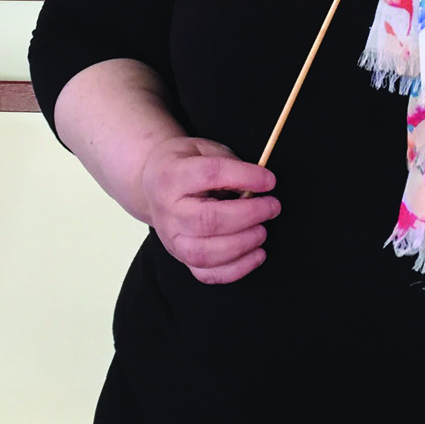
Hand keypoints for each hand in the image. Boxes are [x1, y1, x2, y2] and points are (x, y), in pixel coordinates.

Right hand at [139, 135, 279, 284]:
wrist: (151, 183)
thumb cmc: (184, 164)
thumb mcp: (204, 149)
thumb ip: (229, 163)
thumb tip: (259, 183)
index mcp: (172, 176)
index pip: (211, 174)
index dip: (245, 177)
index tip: (269, 181)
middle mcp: (168, 211)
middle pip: (208, 220)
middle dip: (249, 215)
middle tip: (272, 207)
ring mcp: (172, 239)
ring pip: (206, 253)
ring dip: (243, 244)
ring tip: (262, 231)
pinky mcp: (180, 258)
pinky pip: (207, 274)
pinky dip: (236, 269)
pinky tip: (256, 254)